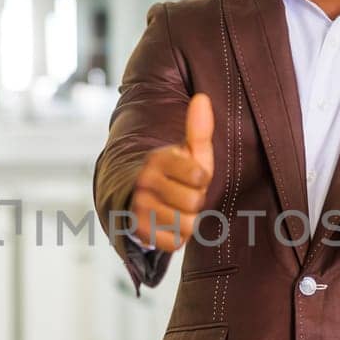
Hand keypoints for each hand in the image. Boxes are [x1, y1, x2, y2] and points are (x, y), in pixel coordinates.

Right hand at [130, 94, 213, 251]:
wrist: (137, 196)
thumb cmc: (175, 174)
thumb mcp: (188, 151)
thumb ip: (198, 128)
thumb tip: (202, 97)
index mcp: (157, 159)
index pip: (199, 177)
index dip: (201, 180)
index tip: (192, 177)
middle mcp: (144, 183)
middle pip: (194, 203)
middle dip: (195, 201)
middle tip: (183, 195)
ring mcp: (139, 208)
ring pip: (186, 225)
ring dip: (187, 220)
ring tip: (176, 209)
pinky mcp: (138, 231)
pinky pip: (174, 242)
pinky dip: (177, 237)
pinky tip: (169, 224)